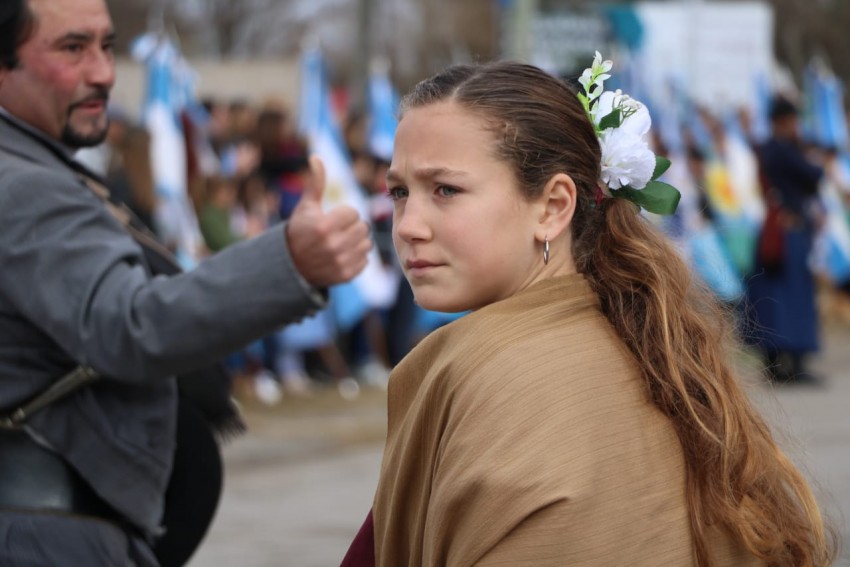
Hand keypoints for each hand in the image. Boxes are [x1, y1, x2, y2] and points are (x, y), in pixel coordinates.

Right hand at [285, 156, 372, 286]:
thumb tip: (316, 157)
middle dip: (352, 227)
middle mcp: (333, 245)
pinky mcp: (346, 275)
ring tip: (341, 243)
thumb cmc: (301, 230)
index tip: (331, 219)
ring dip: (357, 242)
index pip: (353, 213)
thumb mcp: (306, 206)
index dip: (343, 214)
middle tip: (338, 231)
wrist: (292, 265)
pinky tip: (342, 256)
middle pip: (363, 228)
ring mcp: (340, 262)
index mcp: (323, 226)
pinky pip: (365, 260)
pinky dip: (357, 257)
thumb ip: (315, 183)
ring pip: (367, 244)